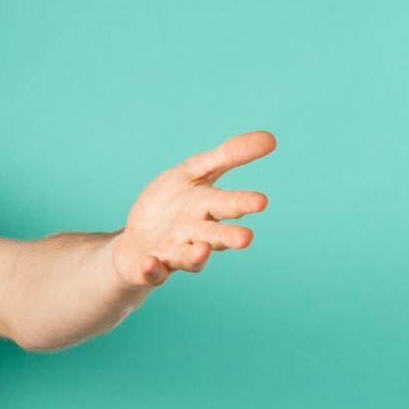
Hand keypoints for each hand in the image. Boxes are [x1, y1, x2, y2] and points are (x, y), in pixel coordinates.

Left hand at [110, 130, 275, 287]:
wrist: (136, 240)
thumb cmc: (171, 204)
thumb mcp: (193, 173)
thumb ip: (227, 156)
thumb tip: (271, 137)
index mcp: (207, 209)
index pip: (228, 204)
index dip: (243, 203)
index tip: (261, 201)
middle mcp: (195, 235)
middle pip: (214, 235)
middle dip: (229, 236)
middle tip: (246, 238)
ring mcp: (172, 253)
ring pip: (187, 257)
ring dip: (195, 256)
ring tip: (202, 250)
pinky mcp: (148, 268)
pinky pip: (150, 271)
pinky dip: (151, 269)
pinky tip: (150, 262)